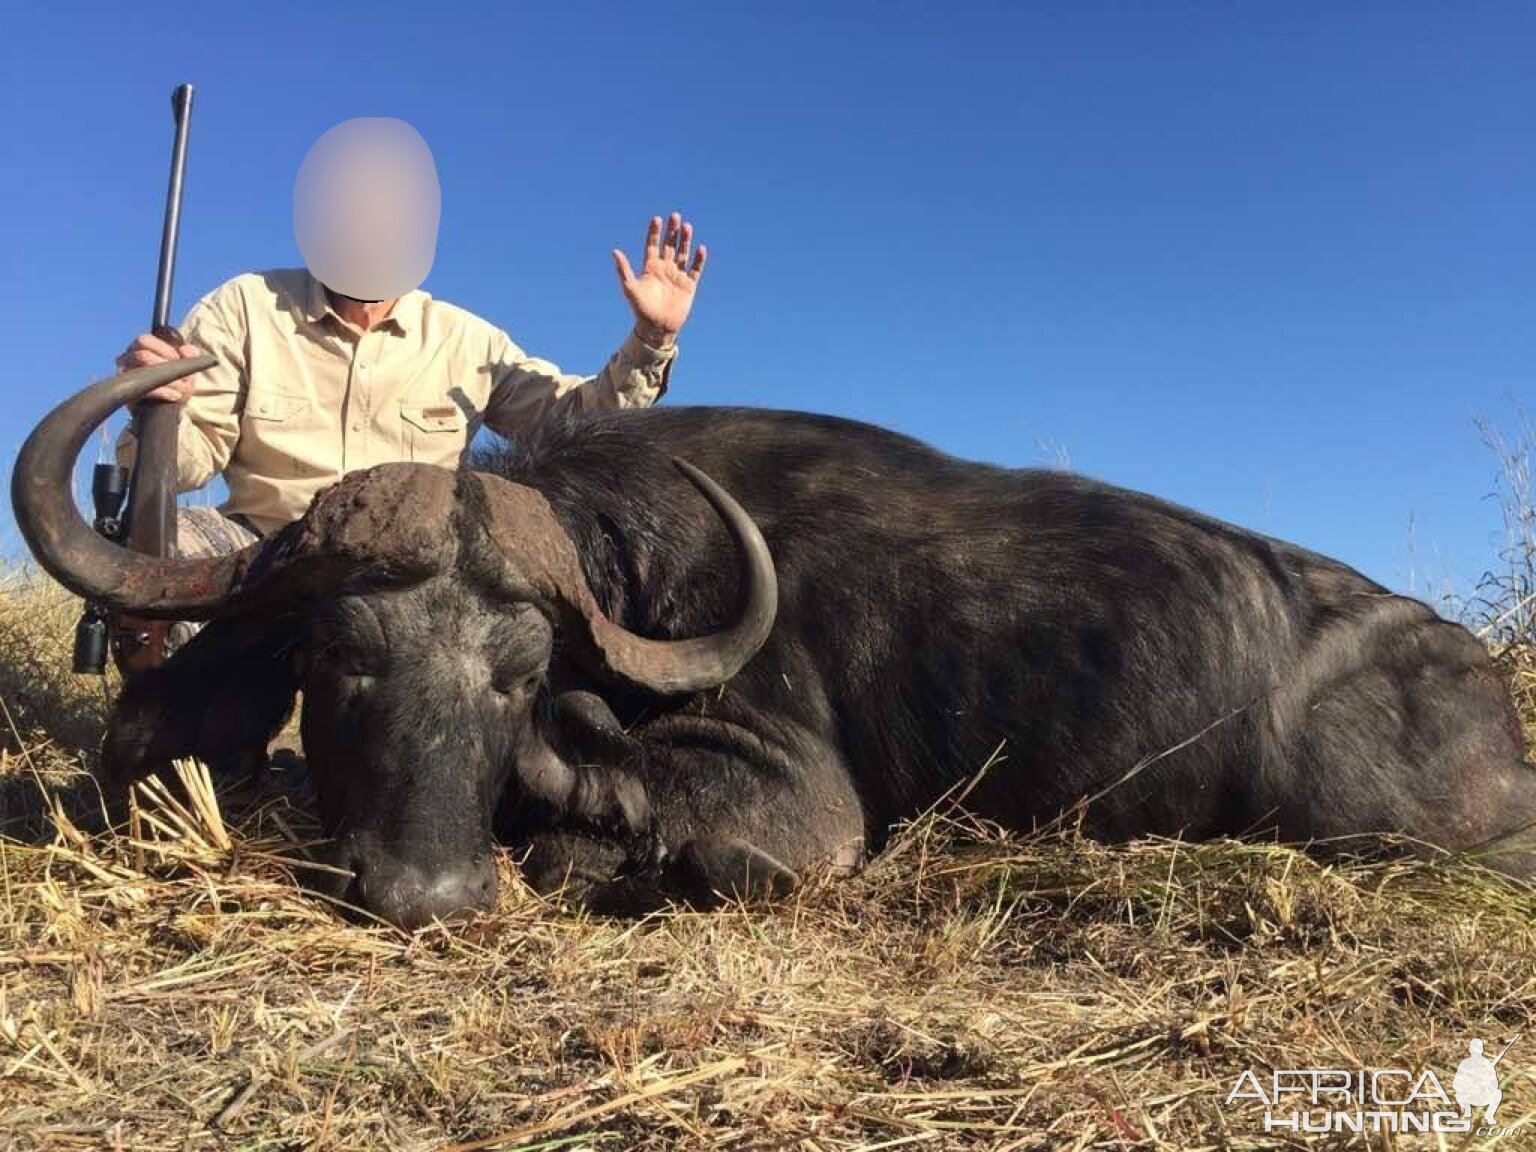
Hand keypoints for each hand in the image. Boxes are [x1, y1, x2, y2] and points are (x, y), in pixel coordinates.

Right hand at [115, 331, 203, 402]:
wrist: (167, 405)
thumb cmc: (174, 379)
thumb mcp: (185, 366)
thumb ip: (189, 354)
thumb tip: (185, 350)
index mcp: (139, 348)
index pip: (143, 341)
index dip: (162, 348)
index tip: (177, 357)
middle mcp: (126, 359)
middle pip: (142, 355)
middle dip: (166, 366)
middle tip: (184, 375)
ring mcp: (125, 377)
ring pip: (143, 373)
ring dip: (167, 380)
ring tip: (183, 387)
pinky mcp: (129, 394)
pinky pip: (144, 391)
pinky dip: (163, 392)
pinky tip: (176, 395)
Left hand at [612, 212, 706, 345]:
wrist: (657, 328)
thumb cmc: (641, 309)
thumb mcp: (630, 288)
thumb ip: (623, 270)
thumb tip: (614, 251)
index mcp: (650, 268)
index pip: (652, 245)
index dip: (654, 232)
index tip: (657, 219)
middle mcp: (664, 269)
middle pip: (669, 245)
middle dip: (672, 231)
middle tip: (675, 216)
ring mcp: (677, 276)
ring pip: (683, 254)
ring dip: (685, 240)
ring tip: (687, 226)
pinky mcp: (689, 285)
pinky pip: (695, 269)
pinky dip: (698, 259)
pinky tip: (701, 248)